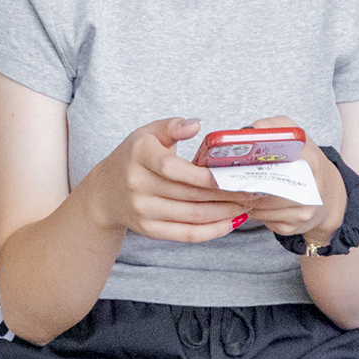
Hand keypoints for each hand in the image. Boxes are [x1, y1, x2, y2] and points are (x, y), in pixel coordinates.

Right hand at [85, 118, 245, 246]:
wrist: (106, 192)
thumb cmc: (133, 157)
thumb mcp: (146, 133)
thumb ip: (171, 126)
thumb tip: (196, 124)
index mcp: (140, 156)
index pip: (175, 169)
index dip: (205, 177)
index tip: (232, 176)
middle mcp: (139, 185)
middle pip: (190, 195)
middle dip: (226, 195)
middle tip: (253, 190)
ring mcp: (144, 211)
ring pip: (193, 216)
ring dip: (225, 213)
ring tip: (246, 204)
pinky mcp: (151, 230)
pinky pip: (188, 234)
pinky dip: (212, 230)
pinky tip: (231, 222)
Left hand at [238, 135, 347, 250]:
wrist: (329, 195)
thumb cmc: (308, 163)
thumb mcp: (298, 136)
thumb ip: (274, 126)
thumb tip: (249, 131)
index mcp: (310, 162)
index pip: (274, 165)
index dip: (250, 165)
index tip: (232, 162)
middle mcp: (309, 191)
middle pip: (263, 191)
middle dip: (240, 185)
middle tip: (223, 177)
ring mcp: (302, 213)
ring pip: (260, 208)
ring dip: (242, 199)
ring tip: (229, 187)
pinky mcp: (293, 228)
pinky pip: (264, 220)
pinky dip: (252, 210)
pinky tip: (248, 200)